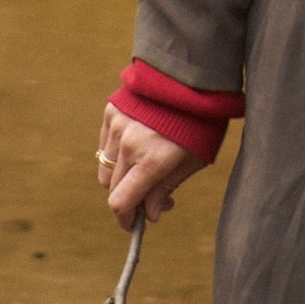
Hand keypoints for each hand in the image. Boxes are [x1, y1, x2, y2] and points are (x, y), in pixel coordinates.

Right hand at [97, 104, 196, 234]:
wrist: (191, 78)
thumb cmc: (199, 122)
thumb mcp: (192, 161)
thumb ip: (167, 188)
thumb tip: (151, 215)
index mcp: (152, 161)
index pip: (121, 203)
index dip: (125, 220)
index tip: (133, 225)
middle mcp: (129, 145)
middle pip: (112, 188)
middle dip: (128, 199)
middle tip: (152, 197)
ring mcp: (116, 127)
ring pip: (105, 168)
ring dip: (120, 177)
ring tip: (144, 169)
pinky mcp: (111, 112)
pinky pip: (105, 145)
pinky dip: (115, 154)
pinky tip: (137, 148)